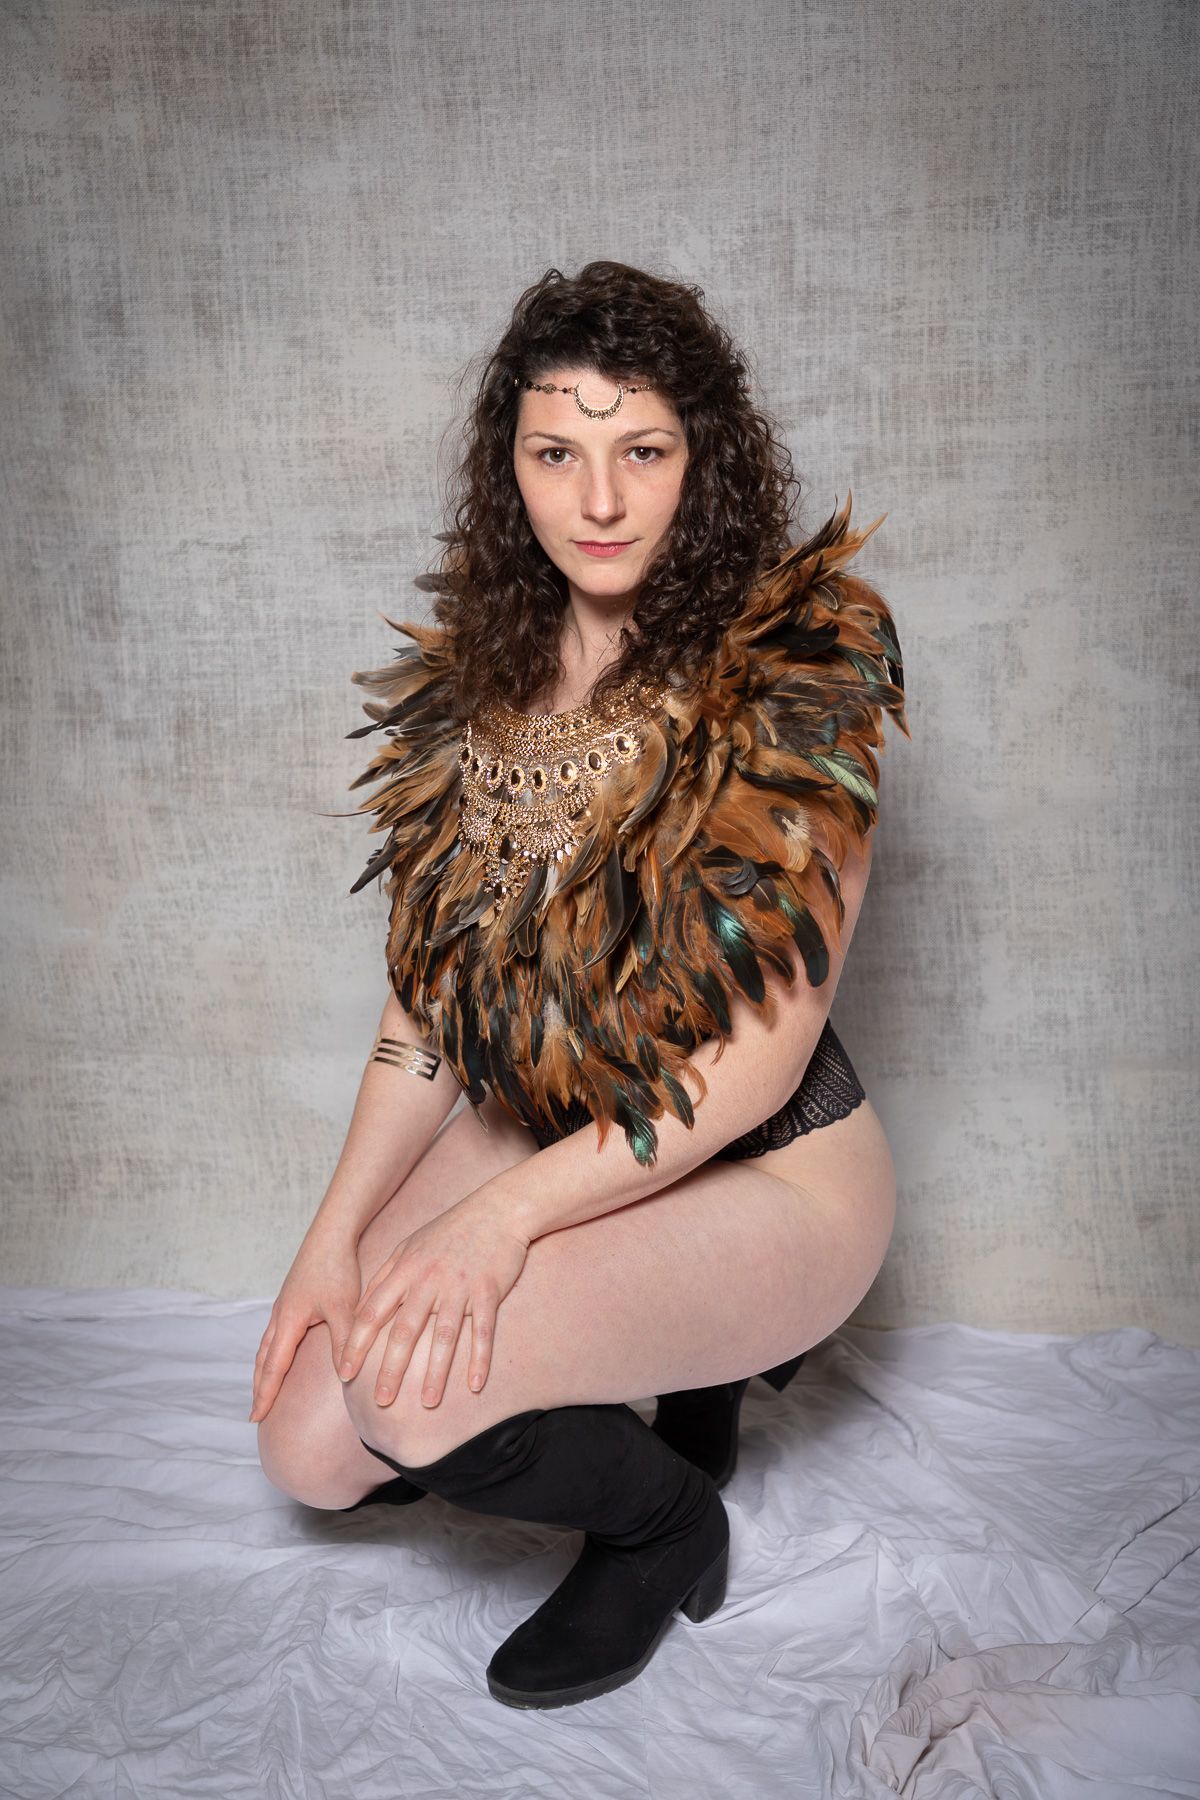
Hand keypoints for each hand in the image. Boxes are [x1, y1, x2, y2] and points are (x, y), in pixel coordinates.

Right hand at [250, 1227, 362, 1422]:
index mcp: (287, 1322)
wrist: (331, 1235)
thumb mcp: (344, 1309)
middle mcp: (279, 1316)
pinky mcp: (291, 1300)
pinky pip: (275, 1334)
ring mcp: (283, 1307)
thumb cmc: (337, 1269)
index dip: (265, 1394)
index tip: (256, 1418)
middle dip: (259, 1387)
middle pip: (263, 1360)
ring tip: (262, 1390)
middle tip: (254, 1414)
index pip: (273, 1368)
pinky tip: (280, 1355)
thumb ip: (344, 1342)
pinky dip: (271, 1353)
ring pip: (267, 1346)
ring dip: (263, 1370)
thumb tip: (345, 1376)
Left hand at [337, 1194, 529, 1407]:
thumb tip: (361, 1309)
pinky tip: (474, 1385)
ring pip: (443, 1335)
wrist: (497, 1209)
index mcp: (405, 1269)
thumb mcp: (410, 1245)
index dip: (356, 1345)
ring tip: (426, 1403)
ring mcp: (459, 1285)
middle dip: (390, 1368)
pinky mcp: (488, 1290)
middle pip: (404, 1330)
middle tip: (380, 1400)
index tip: (345, 1374)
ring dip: (435, 1372)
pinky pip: (483, 1330)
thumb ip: (385, 1275)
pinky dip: (479, 1358)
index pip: (372, 1312)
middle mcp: (428, 1279)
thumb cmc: (450, 1230)